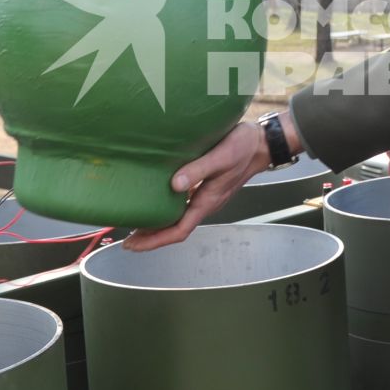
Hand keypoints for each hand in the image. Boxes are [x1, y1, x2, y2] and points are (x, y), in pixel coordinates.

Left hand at [122, 121, 270, 250]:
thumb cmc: (243, 148)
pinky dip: (166, 209)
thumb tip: (174, 185)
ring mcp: (206, 197)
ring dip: (158, 225)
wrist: (262, 144)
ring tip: (136, 224)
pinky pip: (183, 206)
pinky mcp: (205, 188)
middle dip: (151, 238)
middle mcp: (206, 204)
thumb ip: (198, 170)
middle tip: (127, 240)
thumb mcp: (221, 156)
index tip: (134, 244)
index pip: (179, 230)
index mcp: (208, 201)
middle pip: (175, 229)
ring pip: (178, 218)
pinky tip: (156, 202)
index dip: (155, 241)